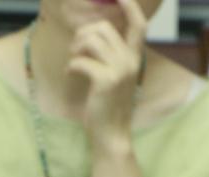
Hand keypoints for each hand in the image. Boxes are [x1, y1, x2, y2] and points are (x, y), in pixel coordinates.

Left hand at [67, 0, 146, 149]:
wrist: (112, 133)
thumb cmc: (109, 103)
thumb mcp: (115, 74)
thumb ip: (111, 53)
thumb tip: (91, 30)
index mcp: (135, 58)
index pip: (138, 24)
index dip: (130, 5)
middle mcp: (131, 61)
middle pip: (102, 27)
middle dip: (82, 34)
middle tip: (76, 51)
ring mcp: (120, 70)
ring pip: (89, 40)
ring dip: (75, 49)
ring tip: (73, 62)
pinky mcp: (105, 80)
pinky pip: (80, 60)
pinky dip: (70, 66)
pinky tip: (70, 75)